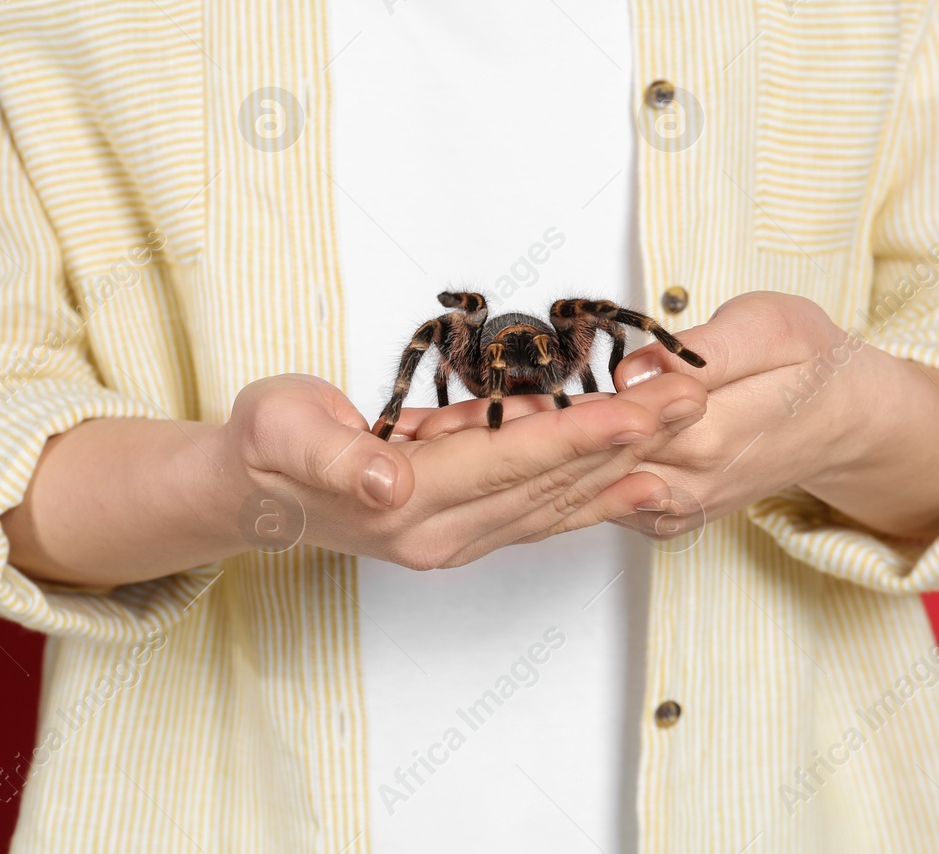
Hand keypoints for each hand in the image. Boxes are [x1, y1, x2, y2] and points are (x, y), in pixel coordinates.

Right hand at [215, 370, 708, 568]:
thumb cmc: (266, 449)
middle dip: (627, 442)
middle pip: (553, 483)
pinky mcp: (467, 529)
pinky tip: (640, 477)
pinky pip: (546, 511)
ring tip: (683, 426)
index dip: (577, 438)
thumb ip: (339, 461)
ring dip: (626, 462)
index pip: (511, 464)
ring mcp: (459, 538)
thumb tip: (390, 485)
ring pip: (560, 500)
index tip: (638, 412)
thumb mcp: (283, 434)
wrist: (249, 495)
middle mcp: (444, 533)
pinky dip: (598, 493)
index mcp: (405, 505)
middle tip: (690, 399)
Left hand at [413, 291, 938, 541]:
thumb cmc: (818, 363)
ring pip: (560, 494)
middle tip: (402, 443)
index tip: (447, 414)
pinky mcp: (660, 511)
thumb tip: (636, 375)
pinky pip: (582, 505)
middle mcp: (676, 485)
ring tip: (418, 459)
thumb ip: (705, 355)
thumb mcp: (776, 332)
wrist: (859, 422)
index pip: (589, 431)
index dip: (513, 420)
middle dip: (479, 456)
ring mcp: (667, 507)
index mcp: (702, 436)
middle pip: (559, 471)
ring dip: (493, 481)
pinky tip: (479, 485)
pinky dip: (526, 494)